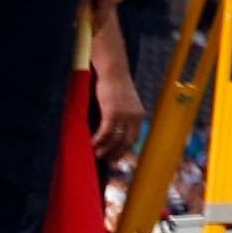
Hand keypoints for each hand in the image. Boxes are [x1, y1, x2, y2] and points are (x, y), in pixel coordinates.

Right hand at [91, 28, 145, 168]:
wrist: (113, 71)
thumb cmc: (116, 85)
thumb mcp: (125, 102)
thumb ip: (124, 115)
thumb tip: (116, 130)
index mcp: (139, 115)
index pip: (134, 138)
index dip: (125, 150)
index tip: (117, 158)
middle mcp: (134, 117)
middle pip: (126, 142)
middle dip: (116, 153)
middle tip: (107, 161)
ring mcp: (124, 115)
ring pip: (114, 139)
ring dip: (105, 149)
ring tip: (98, 154)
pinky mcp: (112, 112)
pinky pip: (105, 131)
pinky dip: (99, 139)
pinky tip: (92, 143)